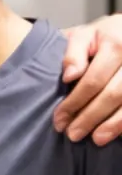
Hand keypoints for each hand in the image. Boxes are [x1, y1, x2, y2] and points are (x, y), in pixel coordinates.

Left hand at [56, 16, 121, 143]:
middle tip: (72, 134)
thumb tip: (69, 76)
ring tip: (96, 139)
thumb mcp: (84, 35)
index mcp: (116, 44)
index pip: (93, 80)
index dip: (75, 102)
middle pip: (113, 95)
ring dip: (113, 125)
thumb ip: (73, 53)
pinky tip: (117, 133)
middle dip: (91, 117)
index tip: (59, 119)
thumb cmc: (104, 36)